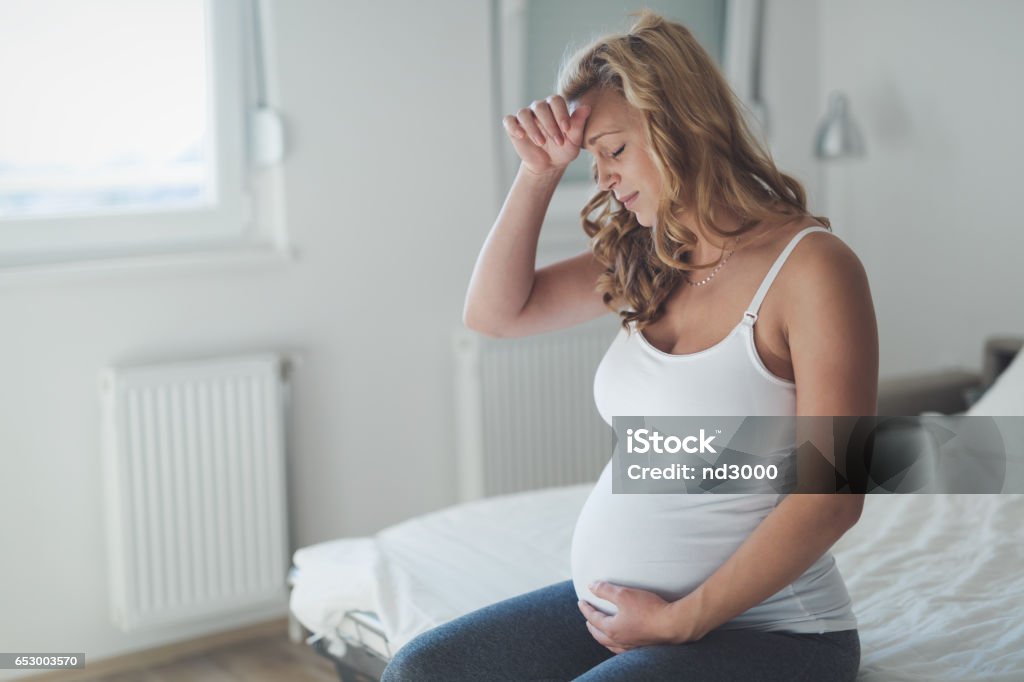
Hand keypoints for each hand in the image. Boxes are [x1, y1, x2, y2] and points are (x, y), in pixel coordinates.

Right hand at [503, 95, 590, 176]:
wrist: (549, 165)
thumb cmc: (563, 149)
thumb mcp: (573, 140)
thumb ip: (578, 124)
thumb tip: (587, 108)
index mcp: (554, 107)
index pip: (555, 100)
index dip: (561, 113)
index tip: (566, 130)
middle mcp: (539, 108)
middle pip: (540, 106)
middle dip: (549, 124)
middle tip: (557, 141)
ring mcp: (525, 117)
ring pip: (524, 113)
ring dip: (532, 128)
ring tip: (541, 143)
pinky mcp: (514, 127)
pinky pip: (509, 121)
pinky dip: (513, 126)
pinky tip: (521, 135)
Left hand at [578, 581, 703, 653]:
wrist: (673, 624)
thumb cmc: (648, 609)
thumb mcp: (624, 594)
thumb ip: (605, 590)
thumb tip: (591, 586)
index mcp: (612, 629)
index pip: (593, 619)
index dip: (586, 609)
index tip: (581, 602)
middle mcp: (619, 641)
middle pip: (599, 635)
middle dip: (592, 626)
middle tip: (587, 619)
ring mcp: (631, 646)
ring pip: (611, 644)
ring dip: (603, 637)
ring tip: (602, 631)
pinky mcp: (642, 647)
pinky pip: (623, 649)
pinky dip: (616, 643)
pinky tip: (622, 640)